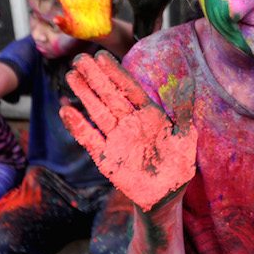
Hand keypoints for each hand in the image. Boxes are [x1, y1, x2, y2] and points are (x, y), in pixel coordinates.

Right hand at [60, 52, 196, 211]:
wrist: (167, 196)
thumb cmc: (179, 164)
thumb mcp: (186, 136)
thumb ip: (183, 110)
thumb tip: (186, 82)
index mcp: (149, 115)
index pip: (129, 89)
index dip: (116, 73)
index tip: (102, 56)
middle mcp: (130, 123)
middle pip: (109, 96)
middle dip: (96, 77)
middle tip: (80, 58)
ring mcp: (117, 139)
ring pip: (98, 112)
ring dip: (85, 95)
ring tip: (71, 76)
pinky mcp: (107, 159)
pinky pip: (90, 140)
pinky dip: (78, 126)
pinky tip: (66, 111)